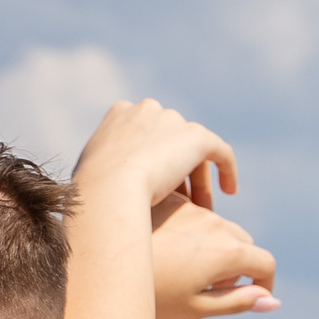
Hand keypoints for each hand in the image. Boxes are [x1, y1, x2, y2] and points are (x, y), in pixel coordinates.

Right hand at [71, 99, 237, 209]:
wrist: (111, 189)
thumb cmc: (91, 193)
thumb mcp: (87, 176)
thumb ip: (100, 170)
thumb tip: (97, 185)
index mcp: (119, 114)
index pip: (143, 133)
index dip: (152, 160)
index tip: (156, 186)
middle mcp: (148, 110)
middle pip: (171, 140)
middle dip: (178, 170)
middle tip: (183, 203)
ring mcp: (173, 121)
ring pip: (194, 151)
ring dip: (200, 178)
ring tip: (204, 208)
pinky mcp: (196, 137)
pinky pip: (220, 152)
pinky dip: (227, 169)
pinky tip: (230, 191)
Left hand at [152, 192, 278, 318]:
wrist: (99, 269)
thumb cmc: (150, 296)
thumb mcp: (197, 307)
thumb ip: (238, 302)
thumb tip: (273, 302)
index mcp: (227, 251)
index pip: (265, 263)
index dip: (264, 283)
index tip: (252, 294)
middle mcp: (213, 223)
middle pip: (242, 241)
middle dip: (237, 263)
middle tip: (210, 286)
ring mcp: (190, 208)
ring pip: (216, 224)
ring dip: (213, 244)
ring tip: (182, 267)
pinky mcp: (168, 200)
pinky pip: (190, 212)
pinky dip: (188, 228)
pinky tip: (163, 246)